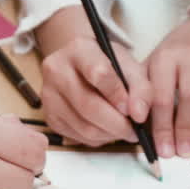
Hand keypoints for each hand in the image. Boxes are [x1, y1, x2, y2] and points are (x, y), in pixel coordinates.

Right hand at [37, 7, 149, 146]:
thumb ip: (141, 88)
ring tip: (123, 130)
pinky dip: (98, 139)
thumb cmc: (108, 65)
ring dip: (110, 135)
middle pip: (89, 106)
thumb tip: (139, 116)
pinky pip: (78, 137)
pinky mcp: (49, 117)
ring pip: (84, 127)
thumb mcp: (129, 66)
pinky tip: (106, 129)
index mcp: (79, 49)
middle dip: (118, 124)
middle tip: (134, 130)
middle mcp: (56, 70)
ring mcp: (49, 95)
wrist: (81, 68)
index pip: (99, 74)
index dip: (119, 96)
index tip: (133, 110)